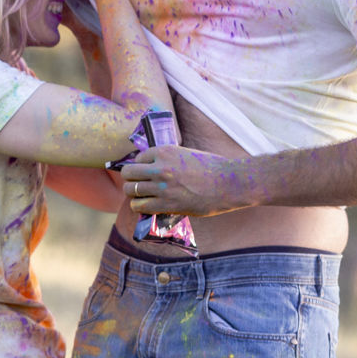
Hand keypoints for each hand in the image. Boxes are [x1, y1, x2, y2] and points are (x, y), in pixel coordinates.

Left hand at [115, 145, 260, 217]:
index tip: (146, 172)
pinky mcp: (167, 204)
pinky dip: (139, 206)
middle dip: (131, 178)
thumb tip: (150, 167)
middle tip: (138, 184)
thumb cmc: (212, 168)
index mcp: (165, 151)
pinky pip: (139, 205)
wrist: (229, 183)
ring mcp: (162, 187)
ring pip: (130, 190)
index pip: (138, 158)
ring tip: (141, 196)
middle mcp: (160, 168)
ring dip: (134, 193)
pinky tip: (146, 206)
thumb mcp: (185, 154)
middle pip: (128, 173)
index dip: (141, 166)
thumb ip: (167, 159)